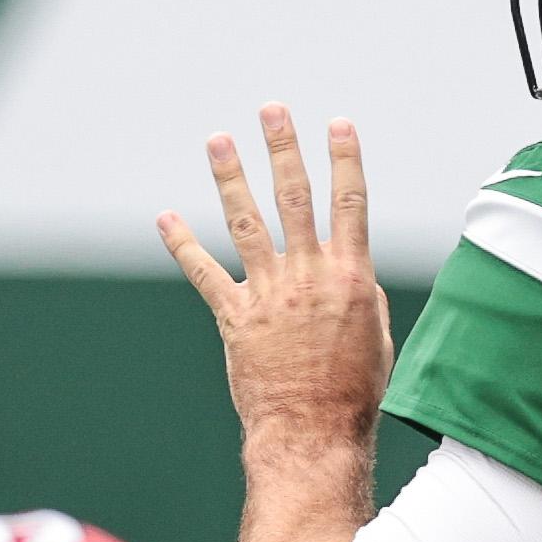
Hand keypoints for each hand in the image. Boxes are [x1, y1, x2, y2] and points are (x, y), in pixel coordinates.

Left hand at [157, 105, 393, 452]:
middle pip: (294, 197)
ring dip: (231, 177)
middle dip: (283, 149)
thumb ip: (361, 293)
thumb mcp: (376, 335)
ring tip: (218, 140)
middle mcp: (309, 276)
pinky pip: (204, 273)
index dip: (345, 159)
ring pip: (246, 222)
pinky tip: (165, 218)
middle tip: (271, 109)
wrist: (314, 432)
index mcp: (351, 276)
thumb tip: (350, 270)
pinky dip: (182, 244)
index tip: (338, 123)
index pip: (349, 203)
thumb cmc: (353, 391)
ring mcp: (269, 293)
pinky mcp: (235, 318)